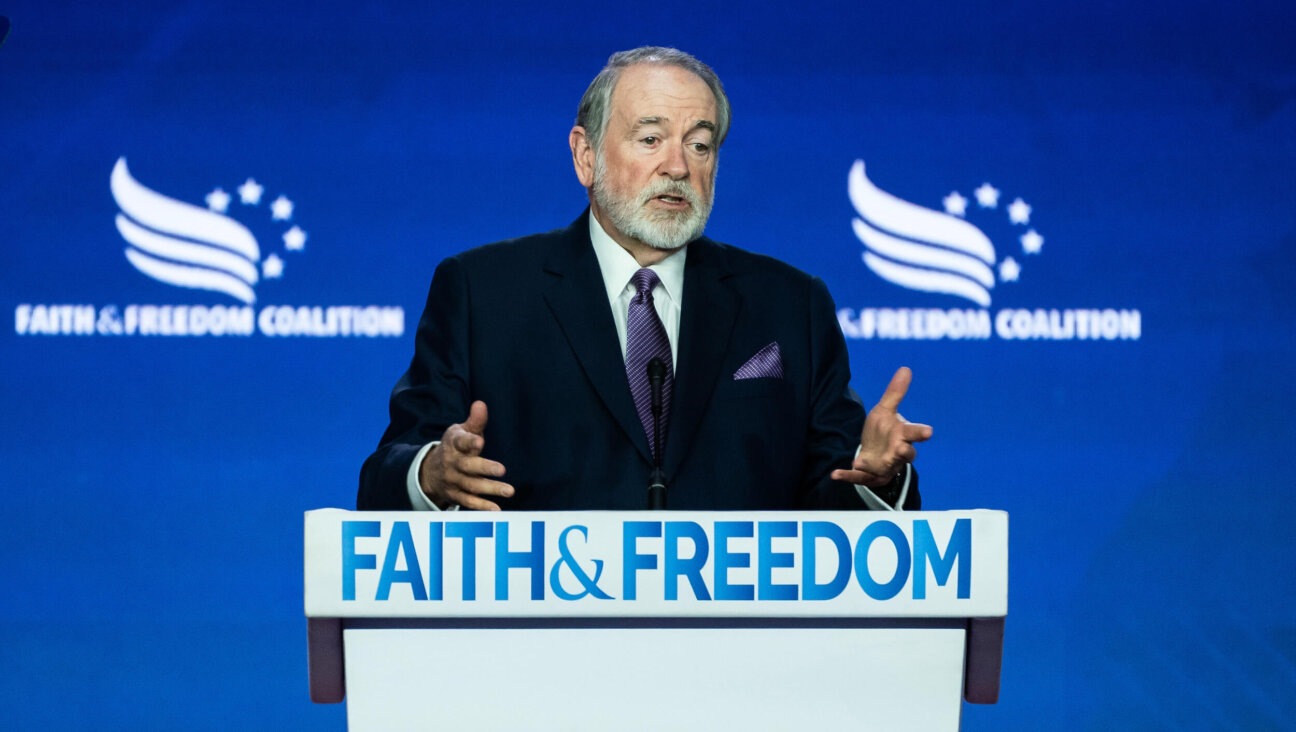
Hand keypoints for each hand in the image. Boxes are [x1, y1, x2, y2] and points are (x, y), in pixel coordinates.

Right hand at [418, 400, 513, 509]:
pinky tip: (496, 510)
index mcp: (454, 444)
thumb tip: (481, 404)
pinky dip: (481, 507)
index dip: (469, 442)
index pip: (461, 442)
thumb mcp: (461, 432)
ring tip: (509, 491)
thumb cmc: (455, 447)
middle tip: (502, 470)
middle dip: (484, 468)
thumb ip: (475, 421)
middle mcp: (452, 463)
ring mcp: (453, 481)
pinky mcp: (456, 495)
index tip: (479, 441)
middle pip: (467, 466)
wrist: (430, 471)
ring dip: (490, 489)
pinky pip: (469, 502)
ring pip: (471, 485)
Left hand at [830, 367, 932, 487]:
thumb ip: (895, 393)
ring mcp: (886, 467)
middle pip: (906, 455)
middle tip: (901, 449)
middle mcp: (898, 453)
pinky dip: (848, 476)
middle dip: (904, 452)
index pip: (914, 433)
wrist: (875, 453)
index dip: (921, 432)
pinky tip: (835, 474)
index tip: (928, 431)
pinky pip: (860, 478)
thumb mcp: (885, 410)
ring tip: (859, 462)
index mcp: (903, 436)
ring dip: (872, 466)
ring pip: (884, 469)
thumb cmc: (884, 431)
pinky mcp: (871, 476)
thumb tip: (905, 369)